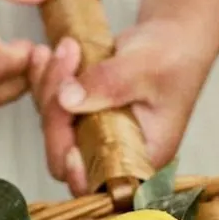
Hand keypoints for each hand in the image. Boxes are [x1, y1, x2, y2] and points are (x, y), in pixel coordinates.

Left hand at [29, 21, 218, 192]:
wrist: (172, 37)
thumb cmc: (173, 57)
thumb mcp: (145, 68)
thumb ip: (108, 84)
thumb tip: (67, 100)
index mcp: (141, 158)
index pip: (100, 182)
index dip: (76, 169)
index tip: (67, 137)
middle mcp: (114, 153)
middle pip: (66, 152)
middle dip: (56, 109)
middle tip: (63, 61)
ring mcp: (94, 133)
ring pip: (54, 125)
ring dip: (49, 86)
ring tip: (63, 48)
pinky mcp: (80, 113)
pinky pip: (52, 104)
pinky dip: (46, 79)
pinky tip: (45, 52)